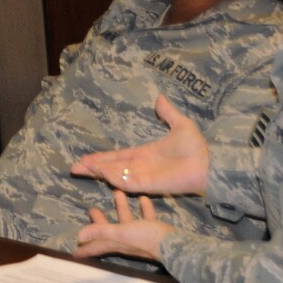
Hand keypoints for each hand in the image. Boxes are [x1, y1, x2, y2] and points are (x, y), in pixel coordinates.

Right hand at [68, 95, 209, 195]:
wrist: (209, 163)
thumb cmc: (196, 147)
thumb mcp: (181, 124)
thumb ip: (168, 113)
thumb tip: (160, 97)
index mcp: (144, 154)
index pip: (118, 156)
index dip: (102, 158)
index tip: (86, 158)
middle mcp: (140, 167)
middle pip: (111, 167)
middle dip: (93, 167)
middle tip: (74, 167)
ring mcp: (143, 177)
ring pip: (116, 175)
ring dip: (99, 171)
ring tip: (83, 167)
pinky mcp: (149, 184)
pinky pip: (127, 182)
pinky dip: (114, 178)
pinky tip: (102, 172)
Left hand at [73, 189, 174, 261]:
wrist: (174, 244)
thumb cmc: (145, 238)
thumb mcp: (121, 232)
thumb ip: (101, 232)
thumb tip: (79, 236)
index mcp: (116, 243)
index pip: (96, 247)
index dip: (85, 250)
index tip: (74, 254)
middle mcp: (126, 241)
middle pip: (109, 231)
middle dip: (100, 221)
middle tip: (92, 209)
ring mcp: (140, 236)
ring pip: (127, 221)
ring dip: (122, 208)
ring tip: (117, 193)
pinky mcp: (153, 231)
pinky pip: (145, 218)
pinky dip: (143, 208)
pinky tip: (143, 198)